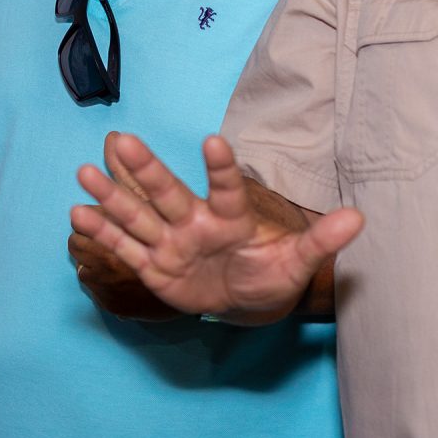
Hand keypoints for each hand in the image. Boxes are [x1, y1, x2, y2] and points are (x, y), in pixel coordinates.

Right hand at [71, 132, 361, 323]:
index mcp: (231, 218)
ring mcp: (172, 243)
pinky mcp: (155, 267)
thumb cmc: (272, 273)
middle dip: (146, 169)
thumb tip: (358, 218)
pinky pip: (128, 249)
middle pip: (168, 193)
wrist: (247, 299)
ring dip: (113, 196)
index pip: (227, 188)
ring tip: (84, 172)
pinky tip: (79, 213)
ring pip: (139, 216)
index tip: (212, 142)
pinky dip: (105, 234)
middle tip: (123, 139)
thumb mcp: (298, 262)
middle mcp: (195, 223)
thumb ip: (322, 241)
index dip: (221, 167)